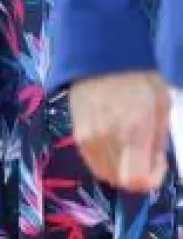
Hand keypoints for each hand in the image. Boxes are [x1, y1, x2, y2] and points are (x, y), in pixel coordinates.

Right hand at [70, 70, 171, 191]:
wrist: (101, 57)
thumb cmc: (138, 78)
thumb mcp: (161, 106)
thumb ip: (158, 141)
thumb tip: (154, 164)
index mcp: (132, 130)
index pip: (137, 180)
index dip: (152, 179)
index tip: (159, 163)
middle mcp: (107, 140)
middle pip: (122, 181)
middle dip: (138, 173)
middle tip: (147, 153)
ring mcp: (88, 139)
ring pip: (107, 174)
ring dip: (123, 168)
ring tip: (131, 146)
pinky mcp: (77, 136)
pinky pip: (95, 163)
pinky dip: (109, 161)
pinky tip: (117, 142)